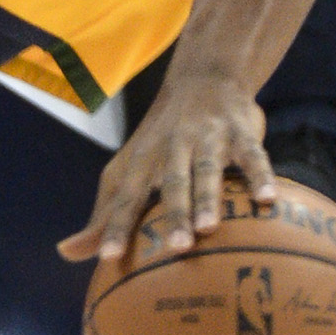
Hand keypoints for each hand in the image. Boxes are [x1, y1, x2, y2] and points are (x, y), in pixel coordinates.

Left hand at [58, 75, 274, 264]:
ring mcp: (206, 137)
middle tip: (176, 249)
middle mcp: (171, 147)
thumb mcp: (128, 170)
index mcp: (141, 161)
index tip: (108, 258)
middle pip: (170, 184)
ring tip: (209, 227)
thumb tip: (68, 254)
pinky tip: (267, 199)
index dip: (115, 226)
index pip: (125, 197)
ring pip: (206, 169)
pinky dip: (259, 175)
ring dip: (208, 197)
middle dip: (172, 215)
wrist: (203, 76)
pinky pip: (252, 155)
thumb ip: (105, 214)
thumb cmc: (160, 139)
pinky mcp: (240, 131)